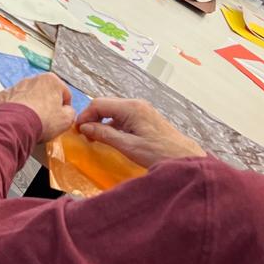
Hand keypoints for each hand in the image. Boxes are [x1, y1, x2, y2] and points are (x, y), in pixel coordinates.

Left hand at [0, 73, 74, 140]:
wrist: (15, 125)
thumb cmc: (42, 120)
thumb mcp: (67, 119)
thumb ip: (70, 112)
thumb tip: (67, 112)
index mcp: (51, 80)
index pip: (64, 93)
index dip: (65, 107)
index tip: (62, 116)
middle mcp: (33, 79)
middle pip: (45, 93)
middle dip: (47, 105)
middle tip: (47, 121)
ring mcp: (16, 86)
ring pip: (28, 96)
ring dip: (31, 106)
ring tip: (32, 122)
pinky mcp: (3, 96)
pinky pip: (13, 102)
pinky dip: (16, 110)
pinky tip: (19, 120)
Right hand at [76, 97, 204, 170]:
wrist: (185, 159)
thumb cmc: (159, 153)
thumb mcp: (128, 146)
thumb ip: (104, 135)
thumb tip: (85, 128)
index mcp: (131, 108)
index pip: (99, 104)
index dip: (85, 116)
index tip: (77, 131)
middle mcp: (136, 104)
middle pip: (106, 105)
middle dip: (92, 118)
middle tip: (84, 136)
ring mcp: (142, 110)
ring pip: (114, 111)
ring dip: (102, 122)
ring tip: (95, 138)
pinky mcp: (146, 118)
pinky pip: (123, 117)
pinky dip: (113, 125)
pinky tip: (111, 138)